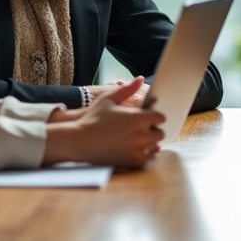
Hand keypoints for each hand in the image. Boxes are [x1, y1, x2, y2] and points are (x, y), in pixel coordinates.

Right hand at [43, 76, 164, 166]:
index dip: (155, 116)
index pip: (161, 117)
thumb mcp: (108, 99)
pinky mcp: (133, 161)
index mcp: (138, 118)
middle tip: (144, 128)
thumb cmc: (93, 119)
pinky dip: (144, 153)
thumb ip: (127, 89)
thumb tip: (140, 79)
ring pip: (155, 146)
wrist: (80, 141)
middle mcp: (141, 134)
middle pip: (160, 133)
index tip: (149, 117)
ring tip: (138, 138)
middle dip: (153, 130)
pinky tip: (136, 147)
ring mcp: (138, 149)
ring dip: (150, 142)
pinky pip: (148, 157)